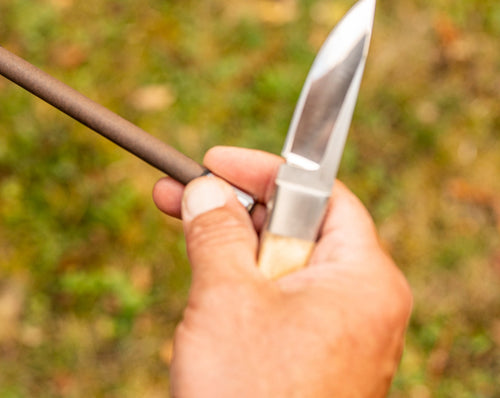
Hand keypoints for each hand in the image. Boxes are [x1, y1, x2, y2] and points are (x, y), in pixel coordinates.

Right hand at [152, 147, 411, 397]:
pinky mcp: (315, 366)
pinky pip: (278, 309)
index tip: (210, 162)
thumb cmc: (251, 390)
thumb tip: (203, 191)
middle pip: (298, 230)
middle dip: (233, 212)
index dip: (264, 171)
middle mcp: (363, 306)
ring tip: (186, 258)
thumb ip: (215, 231)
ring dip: (230, 255)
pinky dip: (239, 292)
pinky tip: (204, 300)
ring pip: (281, 270)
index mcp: (364, 279)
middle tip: (174, 197)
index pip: (322, 194)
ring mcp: (341, 340)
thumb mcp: (224, 294)